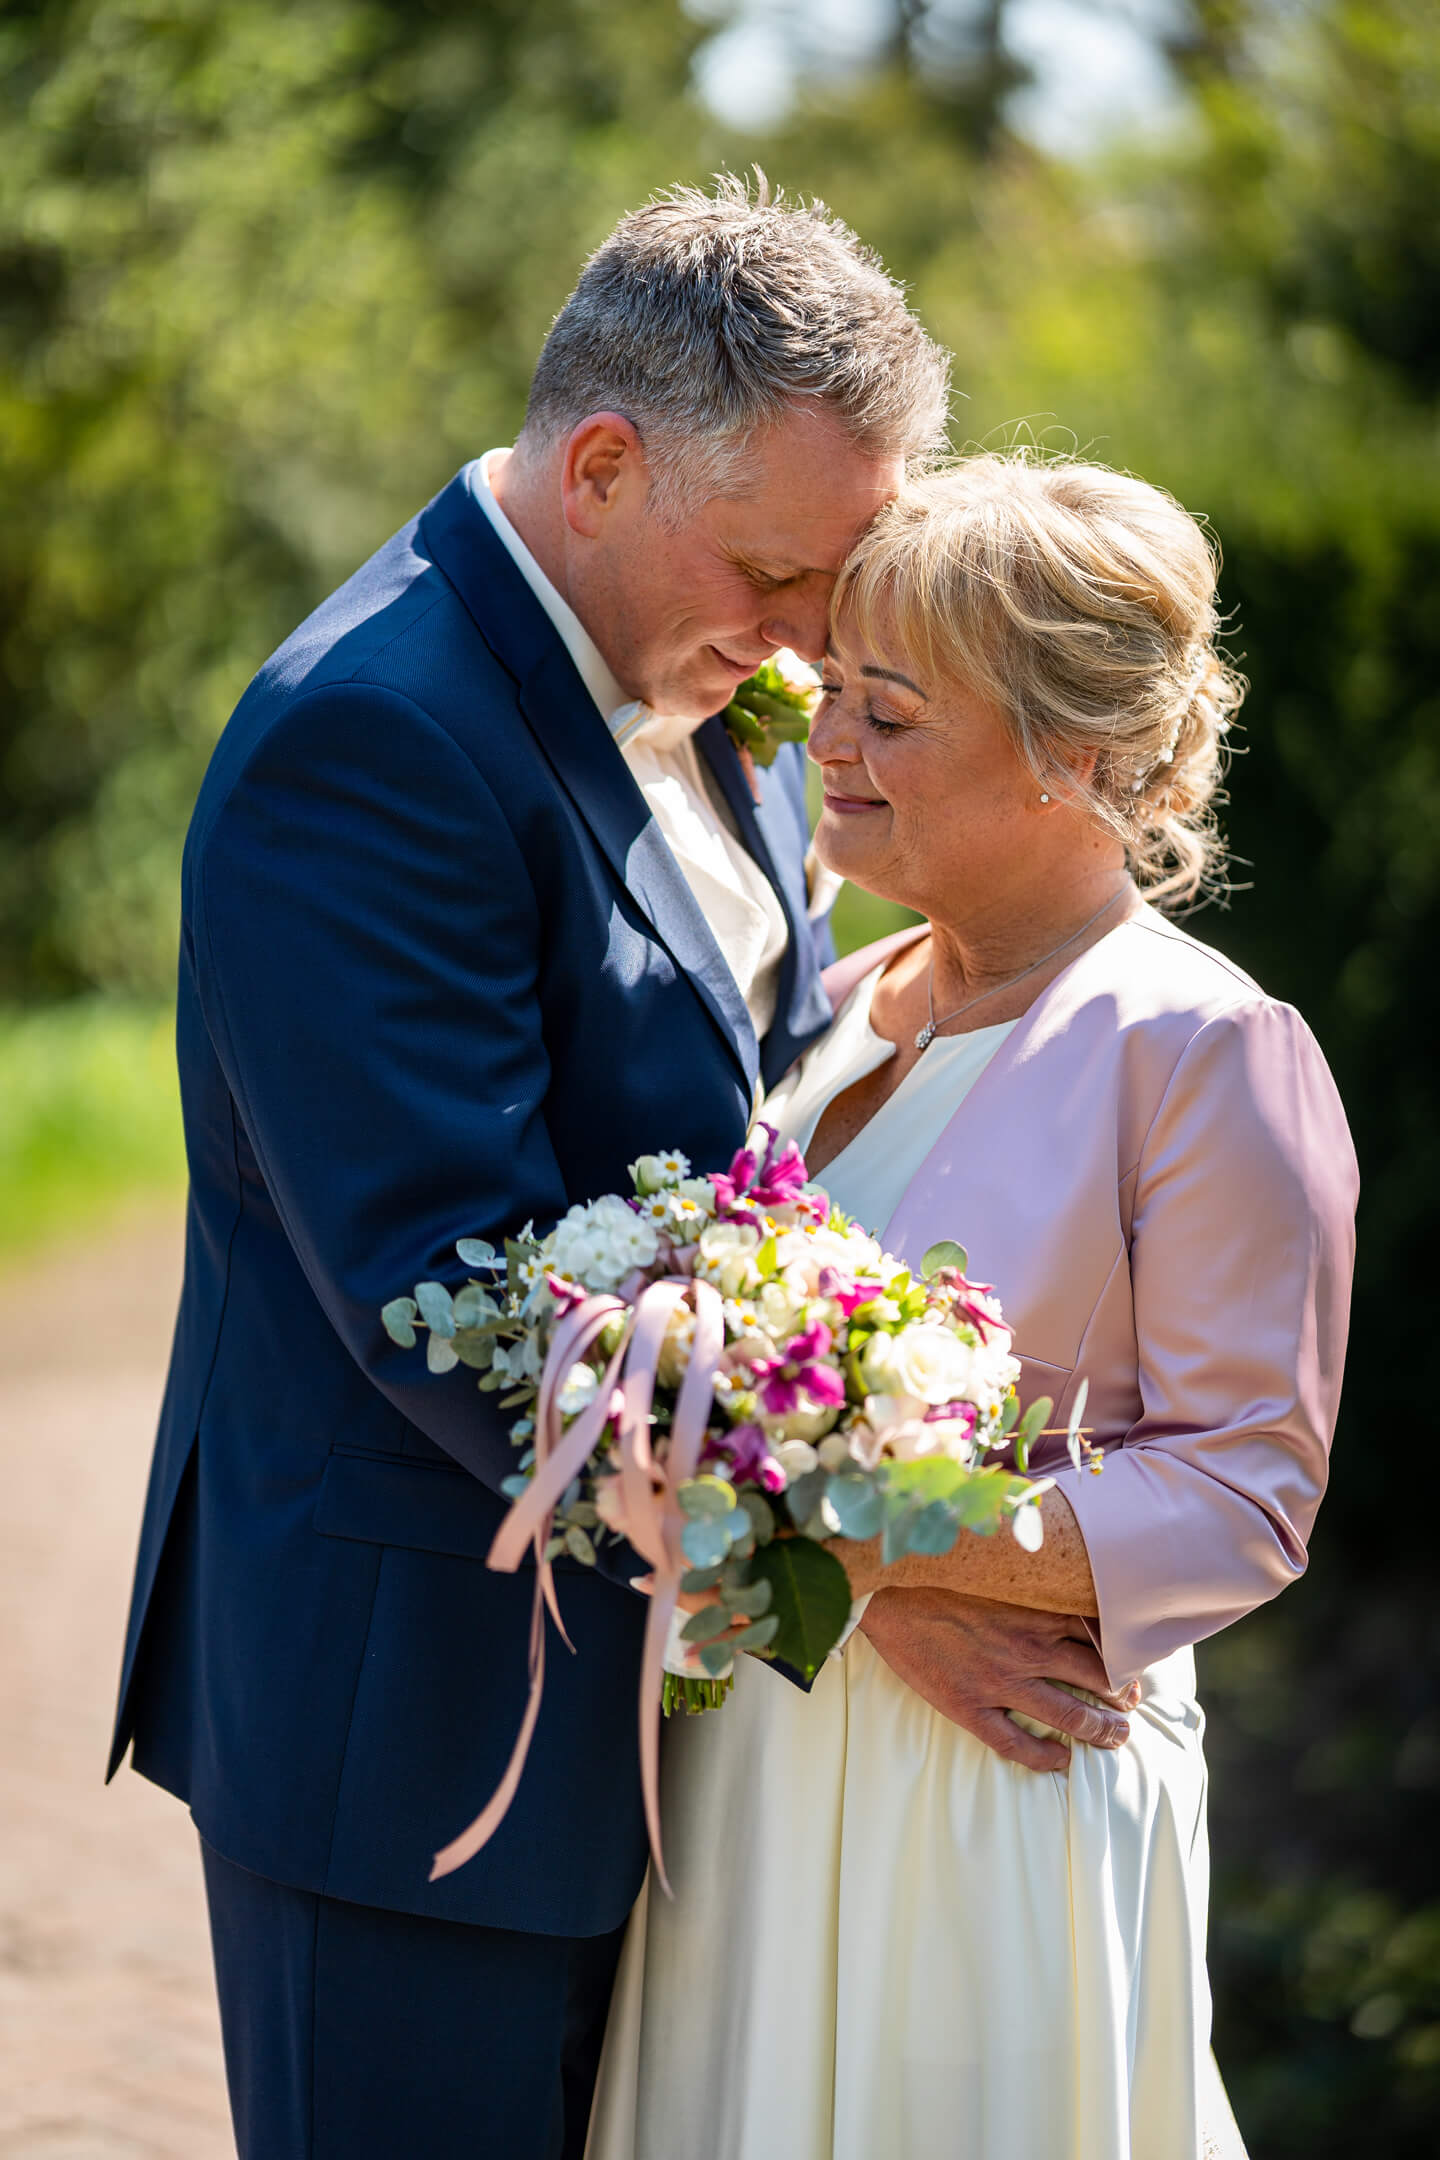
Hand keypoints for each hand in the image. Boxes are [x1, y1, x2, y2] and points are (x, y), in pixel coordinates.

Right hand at [858, 1586, 1139, 1773]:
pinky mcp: (970, 1707)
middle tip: (1132, 1711)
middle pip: (1095, 1680)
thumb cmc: (939, 1580)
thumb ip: (1033, 1586)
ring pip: (1068, 1715)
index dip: (1124, 1660)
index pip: (1099, 1640)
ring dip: (1098, 1730)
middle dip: (1122, 1699)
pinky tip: (1060, 1762)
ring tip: (1115, 1739)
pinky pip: (1016, 1743)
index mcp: (1035, 1614)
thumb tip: (1064, 1583)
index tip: (1132, 1670)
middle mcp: (1027, 1650)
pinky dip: (1044, 1758)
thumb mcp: (997, 1574)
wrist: (888, 1598)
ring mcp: (1000, 1682)